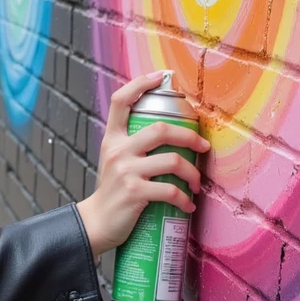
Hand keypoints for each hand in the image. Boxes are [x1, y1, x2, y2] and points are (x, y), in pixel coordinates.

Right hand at [76, 72, 209, 258]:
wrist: (96, 223)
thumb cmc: (112, 191)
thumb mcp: (114, 160)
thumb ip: (132, 144)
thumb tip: (167, 132)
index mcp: (112, 138)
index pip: (120, 101)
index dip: (140, 84)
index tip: (160, 77)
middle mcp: (118, 150)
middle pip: (160, 129)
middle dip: (189, 137)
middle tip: (203, 147)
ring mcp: (126, 171)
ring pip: (172, 161)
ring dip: (193, 173)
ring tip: (197, 184)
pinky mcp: (134, 193)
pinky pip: (170, 190)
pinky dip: (185, 199)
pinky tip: (188, 204)